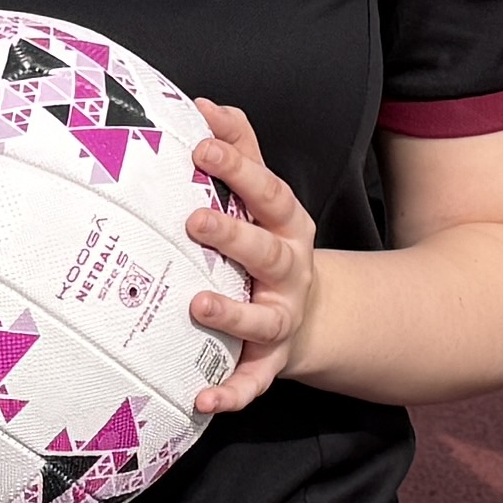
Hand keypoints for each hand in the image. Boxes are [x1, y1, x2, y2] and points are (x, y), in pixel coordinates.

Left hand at [178, 99, 319, 411]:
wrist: (309, 318)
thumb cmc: (267, 244)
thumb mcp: (264, 198)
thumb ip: (241, 150)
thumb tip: (204, 104)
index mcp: (286, 227)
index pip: (268, 191)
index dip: (239, 167)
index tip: (202, 146)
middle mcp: (290, 273)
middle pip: (269, 253)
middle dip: (234, 237)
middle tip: (194, 220)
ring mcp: (281, 319)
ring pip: (263, 320)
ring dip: (232, 314)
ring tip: (197, 306)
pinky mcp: (269, 361)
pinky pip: (253, 381)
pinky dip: (231, 393)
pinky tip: (203, 399)